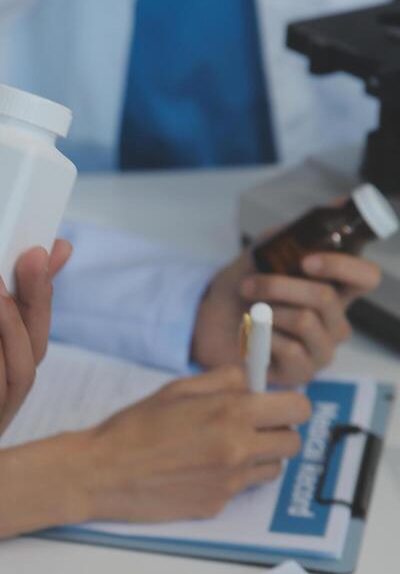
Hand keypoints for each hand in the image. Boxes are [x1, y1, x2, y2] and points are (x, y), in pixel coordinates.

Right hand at [0, 366, 309, 538]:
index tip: (274, 405)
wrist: (102, 473)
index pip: (298, 408)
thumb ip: (223, 380)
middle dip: (277, 432)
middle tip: (250, 427)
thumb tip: (251, 380)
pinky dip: (229, 478)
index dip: (288, 405)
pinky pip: (242, 488)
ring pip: (273, 468)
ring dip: (258, 457)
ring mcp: (230, 481)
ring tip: (222, 449)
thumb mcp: (177, 389)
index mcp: (232, 413)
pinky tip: (198, 470)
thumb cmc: (133, 428)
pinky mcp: (217, 505)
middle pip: (293, 442)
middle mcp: (239, 449)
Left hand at [192, 248, 380, 385]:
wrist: (207, 322)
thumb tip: (341, 201)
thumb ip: (302, 230)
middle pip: (326, 298)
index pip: (366, 277)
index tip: (307, 260)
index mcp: (336, 291)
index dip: (343, 266)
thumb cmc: (242, 288)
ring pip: (306, 321)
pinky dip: (264, 337)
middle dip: (281, 286)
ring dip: (268, 310)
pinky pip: (290, 349)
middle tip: (250, 285)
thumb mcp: (267, 251)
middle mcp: (335, 322)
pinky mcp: (301, 373)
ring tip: (249, 310)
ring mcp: (320, 349)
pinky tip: (253, 336)